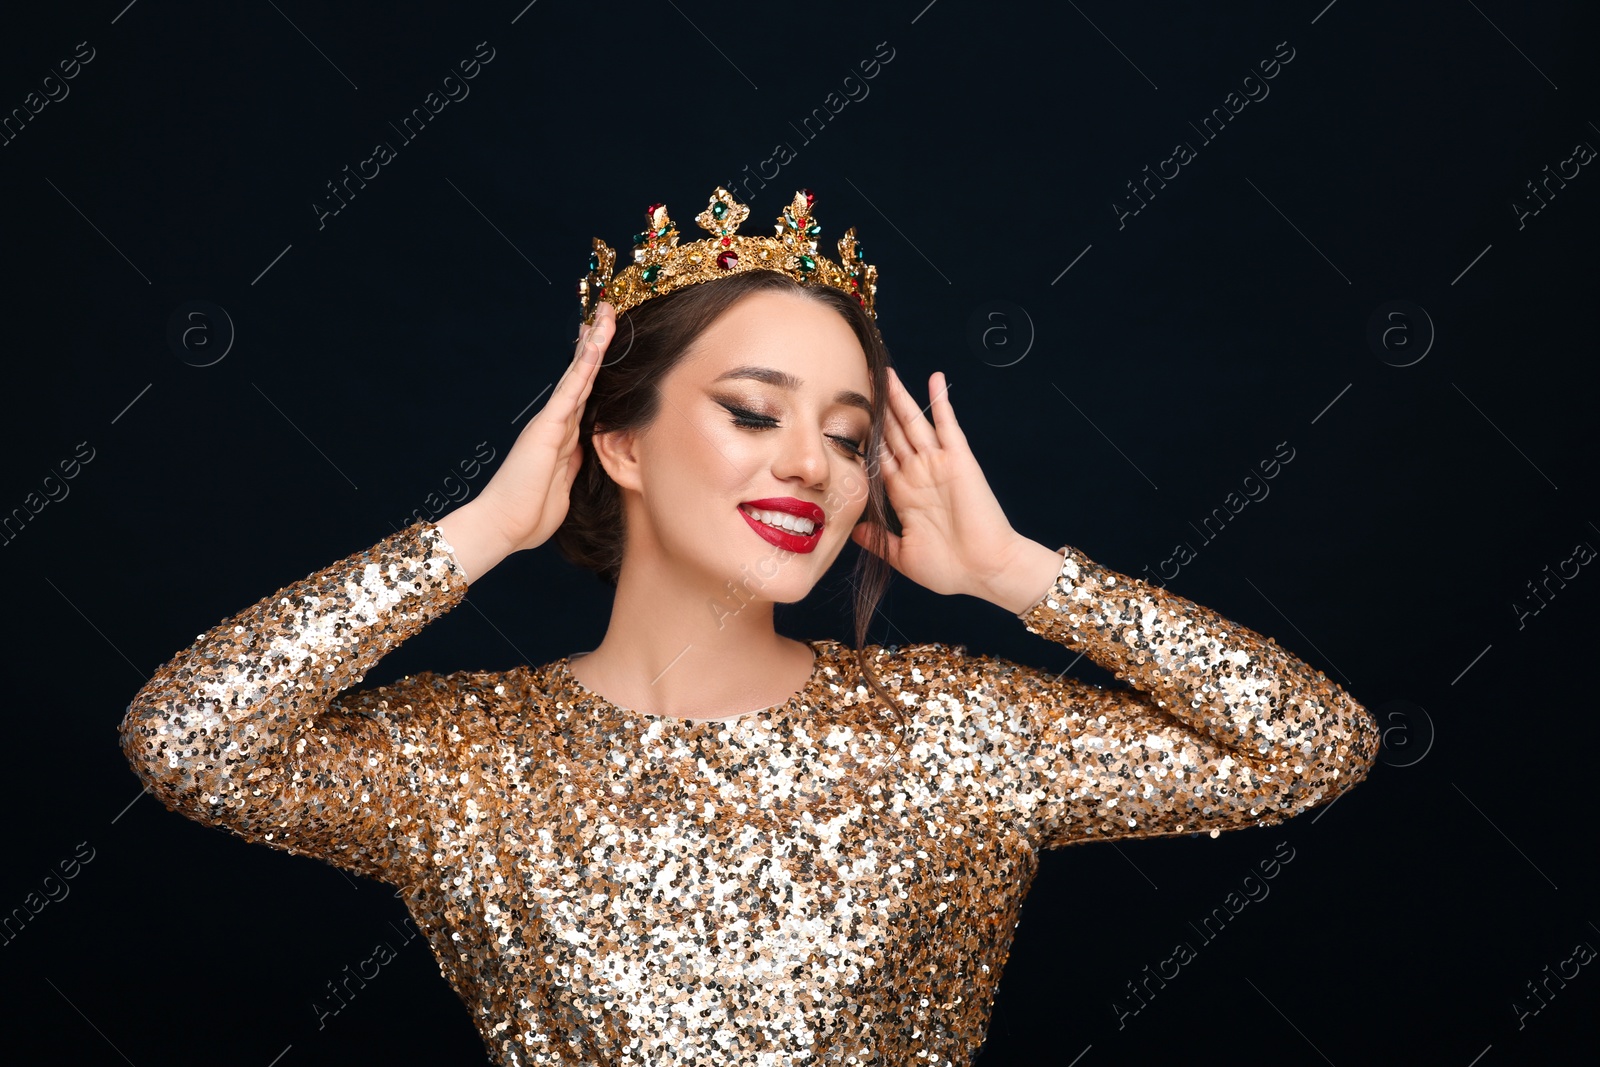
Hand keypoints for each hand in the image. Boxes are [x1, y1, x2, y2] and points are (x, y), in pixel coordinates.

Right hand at [473, 302, 616, 554]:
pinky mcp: (549, 427)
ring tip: (605, 313)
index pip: (584, 397)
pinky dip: (586, 364)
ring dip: (594, 344)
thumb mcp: (562, 489)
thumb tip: (582, 453)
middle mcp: (556, 425)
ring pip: (579, 375)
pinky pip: (572, 388)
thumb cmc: (526, 517)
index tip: (602, 345)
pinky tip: (596, 341)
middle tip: (605, 312)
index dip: (594, 370)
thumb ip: (572, 467)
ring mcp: (552, 423)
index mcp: (562, 440)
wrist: (501, 527)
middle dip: (595, 345)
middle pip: (582, 377)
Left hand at [849, 367, 1028, 598]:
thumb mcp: (902, 555)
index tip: (845, 416)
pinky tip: (935, 378)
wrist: (986, 571)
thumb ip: (878, 539)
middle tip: (860, 380)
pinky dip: (942, 401)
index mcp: (903, 494)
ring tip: (886, 372)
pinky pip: (948, 425)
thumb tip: (854, 531)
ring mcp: (938, 464)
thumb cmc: (950, 569)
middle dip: (877, 409)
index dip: (864, 436)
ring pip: (913, 423)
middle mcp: (918, 474)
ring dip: (900, 398)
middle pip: (891, 433)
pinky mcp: (959, 460)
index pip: (878, 456)